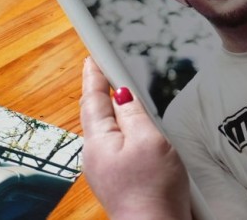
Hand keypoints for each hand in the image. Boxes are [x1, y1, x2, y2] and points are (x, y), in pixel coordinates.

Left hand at [80, 57, 191, 219]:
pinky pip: (117, 146)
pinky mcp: (117, 178)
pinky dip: (124, 131)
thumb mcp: (150, 140)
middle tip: (107, 69)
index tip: (93, 56)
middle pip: (97, 114)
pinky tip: (136, 131)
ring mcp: (105, 168)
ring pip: (108, 130)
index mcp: (99, 141)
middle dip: (102, 91)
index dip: (95, 75)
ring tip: (124, 95)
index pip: (93, 98)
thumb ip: (135, 114)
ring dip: (115, 111)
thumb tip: (123, 94)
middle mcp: (96, 154)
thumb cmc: (153, 189)